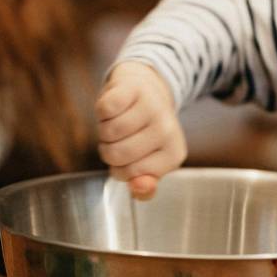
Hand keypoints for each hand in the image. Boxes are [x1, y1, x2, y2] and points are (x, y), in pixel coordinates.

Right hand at [94, 61, 185, 199]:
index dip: (119, 169)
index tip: (130, 157)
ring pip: (108, 132)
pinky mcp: (135, 88)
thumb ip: (144, 187)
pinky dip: (102, 112)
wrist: (145, 90)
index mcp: (174, 154)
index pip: (129, 175)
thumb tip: (138, 187)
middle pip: (116, 154)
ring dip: (104, 130)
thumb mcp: (148, 164)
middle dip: (108, 150)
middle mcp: (167, 130)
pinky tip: (114, 108)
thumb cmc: (143, 133)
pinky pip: (104, 110)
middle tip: (120, 139)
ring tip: (117, 123)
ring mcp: (152, 107)